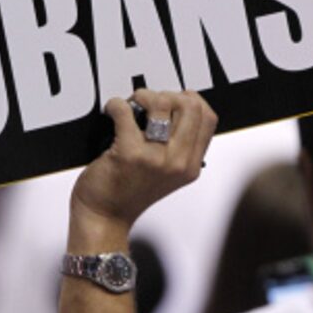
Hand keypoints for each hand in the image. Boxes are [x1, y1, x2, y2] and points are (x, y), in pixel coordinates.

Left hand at [69, 90, 216, 244]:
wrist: (105, 217)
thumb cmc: (129, 192)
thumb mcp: (167, 174)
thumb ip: (178, 147)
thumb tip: (173, 105)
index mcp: (191, 166)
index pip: (208, 117)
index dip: (190, 100)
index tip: (172, 101)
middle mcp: (179, 163)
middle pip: (190, 105)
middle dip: (167, 94)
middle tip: (148, 104)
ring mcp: (156, 158)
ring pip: (162, 102)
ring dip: (143, 96)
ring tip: (130, 106)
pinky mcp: (129, 153)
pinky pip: (126, 110)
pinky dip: (116, 104)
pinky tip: (112, 111)